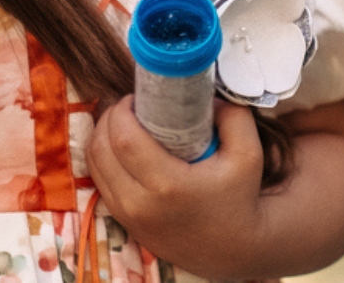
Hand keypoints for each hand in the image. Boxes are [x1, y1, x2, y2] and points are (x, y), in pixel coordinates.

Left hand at [86, 98, 265, 278]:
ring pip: (94, 165)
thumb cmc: (240, 198)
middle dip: (109, 118)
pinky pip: (99, 181)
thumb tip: (208, 94)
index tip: (136, 97)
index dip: (122, 111)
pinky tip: (120, 147)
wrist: (232, 249)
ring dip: (102, 136)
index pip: (124, 139)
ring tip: (123, 123)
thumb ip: (233, 116)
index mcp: (168, 185)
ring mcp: (128, 216)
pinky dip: (103, 158)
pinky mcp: (124, 222)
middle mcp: (140, 204)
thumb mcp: (249, 154)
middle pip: (101, 148)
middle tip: (130, 106)